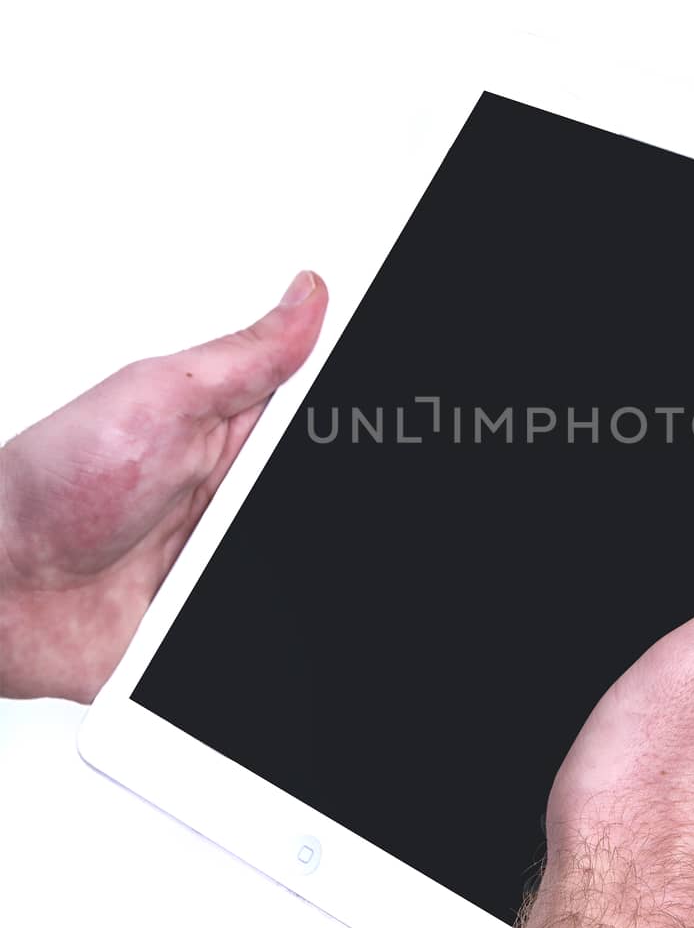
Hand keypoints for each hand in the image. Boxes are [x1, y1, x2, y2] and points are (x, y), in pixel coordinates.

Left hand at [0, 272, 326, 701]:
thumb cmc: (54, 486)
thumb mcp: (158, 398)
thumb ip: (243, 358)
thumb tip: (307, 295)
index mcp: (231, 431)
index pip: (324, 411)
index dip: (363, 411)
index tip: (406, 413)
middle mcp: (235, 496)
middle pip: (323, 486)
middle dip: (344, 485)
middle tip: (287, 503)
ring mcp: (225, 563)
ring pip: (309, 564)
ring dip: (306, 575)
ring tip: (251, 554)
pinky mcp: (210, 625)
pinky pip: (278, 632)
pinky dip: (294, 632)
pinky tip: (248, 604)